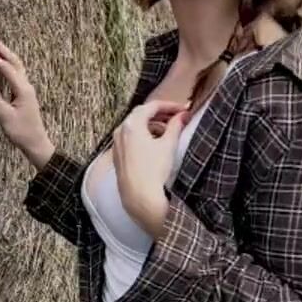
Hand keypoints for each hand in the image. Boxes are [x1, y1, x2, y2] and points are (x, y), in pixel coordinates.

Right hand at [0, 31, 54, 169]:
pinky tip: (0, 60)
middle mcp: (26, 85)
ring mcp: (26, 88)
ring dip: (4, 52)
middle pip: (13, 60)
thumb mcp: (4, 116)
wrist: (36, 143)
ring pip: (16, 64)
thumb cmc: (21, 132)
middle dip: (0, 47)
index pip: (5, 68)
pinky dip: (6, 62)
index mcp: (22, 89)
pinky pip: (15, 71)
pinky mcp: (24, 92)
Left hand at [111, 98, 190, 234]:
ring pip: (135, 126)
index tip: (183, 109)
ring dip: (152, 124)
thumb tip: (183, 115)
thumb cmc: (153, 171)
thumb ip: (176, 126)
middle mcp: (120, 131)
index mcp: (132, 125)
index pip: (152, 106)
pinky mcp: (118, 155)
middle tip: (177, 116)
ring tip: (169, 130)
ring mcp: (117, 143)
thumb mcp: (168, 145)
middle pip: (141, 114)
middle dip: (161, 113)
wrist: (139, 196)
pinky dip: (144, 135)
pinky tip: (156, 143)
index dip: (170, 105)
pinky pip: (131, 138)